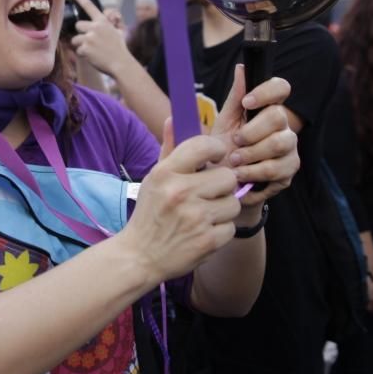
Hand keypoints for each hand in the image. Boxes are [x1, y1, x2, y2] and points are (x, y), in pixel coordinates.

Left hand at [68, 0, 133, 75]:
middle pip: (78, 25)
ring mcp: (89, 38)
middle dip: (81, 33)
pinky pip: (78, 50)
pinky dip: (84, 55)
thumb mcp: (118, 32)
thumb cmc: (119, 49)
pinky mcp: (85, 48)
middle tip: (90, 42)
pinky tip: (93, 57)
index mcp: (102, 21)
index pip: (89, 6)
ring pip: (75, 39)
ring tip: (93, 51)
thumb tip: (113, 16)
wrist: (121, 63)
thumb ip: (111, 24)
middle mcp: (95, 27)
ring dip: (81, 45)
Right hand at [119, 120, 241, 282]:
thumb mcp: (153, 178)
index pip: (204, 146)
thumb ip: (168, 148)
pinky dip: (220, 230)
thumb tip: (174, 118)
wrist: (140, 256)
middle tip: (208, 193)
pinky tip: (203, 231)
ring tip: (204, 214)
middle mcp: (180, 193)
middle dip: (222, 185)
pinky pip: (230, 226)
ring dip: (222, 209)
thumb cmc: (150, 213)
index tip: (215, 157)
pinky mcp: (207, 240)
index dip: (216, 149)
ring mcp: (195, 218)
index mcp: (166, 173)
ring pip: (233, 202)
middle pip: (228, 176)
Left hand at [210, 65, 298, 206]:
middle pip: (278, 116)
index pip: (281, 88)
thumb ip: (235, 97)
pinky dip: (254, 173)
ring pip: (279, 143)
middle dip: (251, 131)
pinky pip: (277, 169)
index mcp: (268, 109)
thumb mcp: (224, 122)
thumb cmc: (223, 148)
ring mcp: (290, 149)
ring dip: (251, 154)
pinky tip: (240, 176)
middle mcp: (284, 126)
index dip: (266, 92)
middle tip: (235, 141)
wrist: (222, 182)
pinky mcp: (289, 171)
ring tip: (234, 161)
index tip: (247, 102)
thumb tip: (241, 67)